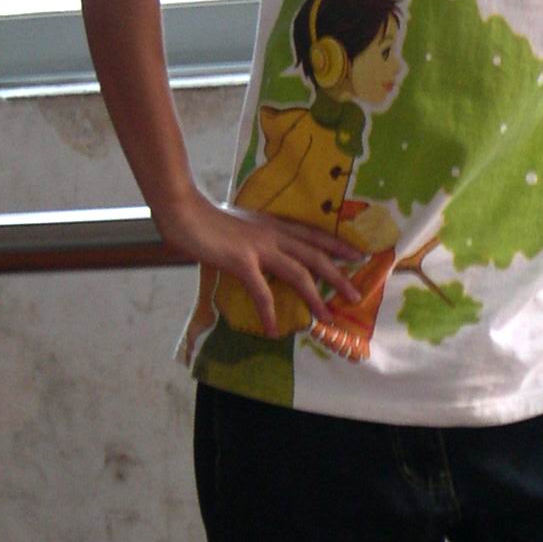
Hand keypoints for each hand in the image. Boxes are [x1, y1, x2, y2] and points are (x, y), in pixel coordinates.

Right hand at [155, 195, 361, 336]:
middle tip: (356, 294)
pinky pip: (262, 292)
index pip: (314, 235)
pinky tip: (273, 330)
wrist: (184, 211)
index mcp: (274, 225)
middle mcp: (273, 234)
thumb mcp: (242, 223)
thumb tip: (265, 252)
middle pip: (315, 255)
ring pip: (299, 273)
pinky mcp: (242, 262)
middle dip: (339, 275)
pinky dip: (269, 313)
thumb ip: (257, 235)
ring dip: (316, 297)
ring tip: (327, 317)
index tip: (358, 255)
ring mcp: (259, 247)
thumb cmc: (208, 218)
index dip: (337, 246)